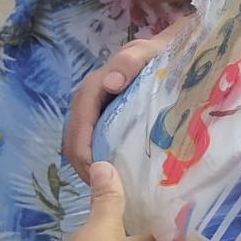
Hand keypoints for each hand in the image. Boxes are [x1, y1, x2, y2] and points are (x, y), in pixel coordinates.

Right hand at [63, 34, 167, 182]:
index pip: (79, 123)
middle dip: (83, 165)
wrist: (166, 50)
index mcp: (94, 86)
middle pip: (74, 138)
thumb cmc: (157, 53)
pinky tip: (112, 175)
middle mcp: (88, 100)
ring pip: (80, 143)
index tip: (98, 173)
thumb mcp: (145, 53)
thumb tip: (110, 83)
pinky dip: (96, 159)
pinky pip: (91, 141)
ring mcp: (94, 110)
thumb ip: (128, 63)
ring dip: (88, 166)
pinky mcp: (102, 118)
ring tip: (107, 188)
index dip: (84, 151)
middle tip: (103, 190)